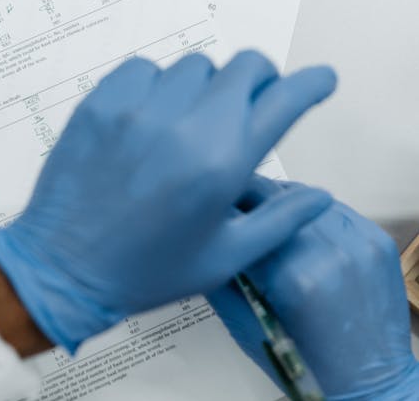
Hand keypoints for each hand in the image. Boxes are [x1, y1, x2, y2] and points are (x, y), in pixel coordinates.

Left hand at [0, 50, 336, 351]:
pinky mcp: (99, 104)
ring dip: (204, 85)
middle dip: (259, 80)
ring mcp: (137, 110)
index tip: (319, 80)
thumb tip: (319, 195)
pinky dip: (155, 82)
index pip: (283, 100)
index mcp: (222, 164)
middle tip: (250, 102)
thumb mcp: (224, 257)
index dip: (310, 84)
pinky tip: (150, 114)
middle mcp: (184, 127)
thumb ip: (279, 221)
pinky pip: (142, 68)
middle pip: (244, 66)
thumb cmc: (143, 269)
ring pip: (193, 65)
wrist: (63, 268)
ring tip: (190, 120)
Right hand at [209, 190, 418, 399]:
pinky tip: (302, 235)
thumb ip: (219, 277)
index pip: (245, 219)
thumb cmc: (310, 364)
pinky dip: (312, 216)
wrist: (368, 381)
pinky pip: (333, 209)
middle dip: (249, 201)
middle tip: (236, 214)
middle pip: (274, 198)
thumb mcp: (245, 325)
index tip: (213, 214)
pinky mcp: (376, 241)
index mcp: (294, 277)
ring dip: (280, 204)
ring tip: (269, 226)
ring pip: (303, 196)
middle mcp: (331, 254)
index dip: (222, 212)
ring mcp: (359, 245)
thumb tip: (200, 237)